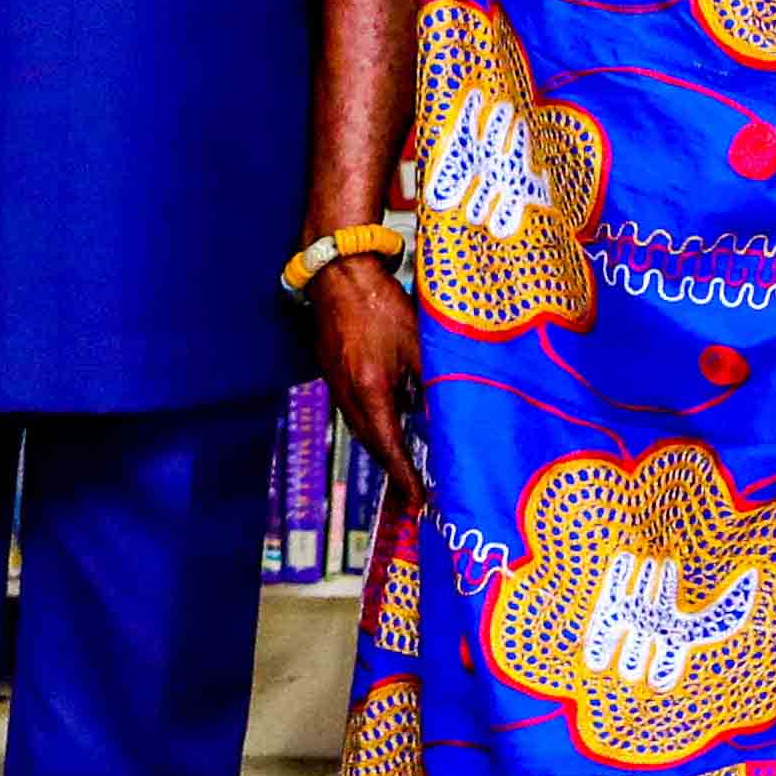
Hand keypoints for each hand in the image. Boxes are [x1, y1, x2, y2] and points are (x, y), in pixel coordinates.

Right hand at [311, 250, 419, 489]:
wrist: (339, 274)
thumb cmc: (381, 305)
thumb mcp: (417, 343)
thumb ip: (431, 379)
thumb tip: (446, 409)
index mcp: (371, 391)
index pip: (390, 446)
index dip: (404, 477)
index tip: (417, 502)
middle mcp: (347, 394)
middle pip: (371, 443)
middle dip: (392, 467)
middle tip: (412, 489)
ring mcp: (334, 382)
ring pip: (359, 426)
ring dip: (380, 444)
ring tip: (402, 460)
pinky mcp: (329, 368)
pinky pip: (351, 407)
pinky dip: (370, 422)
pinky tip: (386, 417)